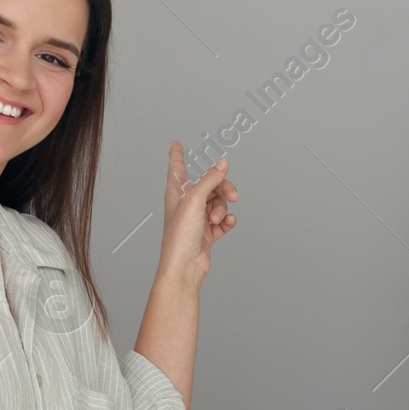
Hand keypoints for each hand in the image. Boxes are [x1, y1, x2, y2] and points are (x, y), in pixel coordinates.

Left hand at [158, 142, 238, 289]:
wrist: (185, 265)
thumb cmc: (180, 236)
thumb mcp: (195, 200)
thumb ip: (210, 179)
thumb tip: (222, 163)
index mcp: (177, 192)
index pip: (176, 167)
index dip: (176, 154)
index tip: (176, 143)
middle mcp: (186, 203)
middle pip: (209, 185)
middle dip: (223, 189)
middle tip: (232, 195)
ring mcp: (197, 218)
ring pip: (218, 202)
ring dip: (222, 209)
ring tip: (216, 220)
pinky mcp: (207, 232)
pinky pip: (222, 219)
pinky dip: (226, 221)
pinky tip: (225, 224)